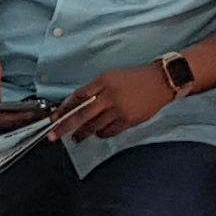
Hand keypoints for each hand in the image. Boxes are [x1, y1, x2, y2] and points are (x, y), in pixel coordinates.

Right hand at [0, 49, 41, 133]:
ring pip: (3, 125)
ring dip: (20, 121)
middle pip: (2, 124)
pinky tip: (27, 115)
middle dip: (22, 121)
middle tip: (41, 115)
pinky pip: (2, 121)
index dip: (17, 117)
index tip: (33, 113)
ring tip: (38, 115)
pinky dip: (16, 119)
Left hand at [60, 60, 183, 140]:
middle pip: (82, 114)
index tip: (56, 117)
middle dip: (65, 126)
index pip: (79, 96)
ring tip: (76, 138)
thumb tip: (77, 105)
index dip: (65, 107)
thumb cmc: (135, 78)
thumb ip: (96, 90)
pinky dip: (101, 134)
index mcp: (104, 81)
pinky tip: (97, 134)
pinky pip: (109, 132)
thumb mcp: (112, 77)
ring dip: (82, 133)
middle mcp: (109, 95)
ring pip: (94, 126)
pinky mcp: (128, 120)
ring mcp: (119, 109)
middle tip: (54, 135)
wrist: (161, 82)